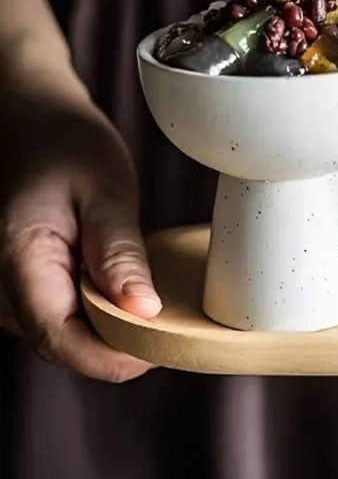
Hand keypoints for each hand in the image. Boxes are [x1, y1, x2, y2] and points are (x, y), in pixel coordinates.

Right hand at [0, 90, 160, 381]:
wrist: (35, 122)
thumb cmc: (67, 144)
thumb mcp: (105, 188)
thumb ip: (119, 252)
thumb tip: (144, 310)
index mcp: (20, 261)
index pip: (61, 340)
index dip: (115, 357)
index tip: (165, 347)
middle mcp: (4, 288)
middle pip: (65, 346)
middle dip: (122, 346)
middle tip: (179, 325)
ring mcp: (12, 291)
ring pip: (66, 337)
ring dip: (114, 332)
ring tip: (161, 305)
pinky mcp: (28, 287)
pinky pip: (65, 318)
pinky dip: (102, 315)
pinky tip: (135, 295)